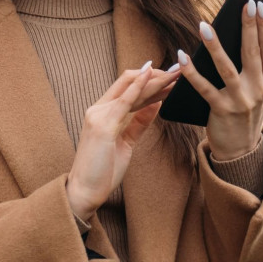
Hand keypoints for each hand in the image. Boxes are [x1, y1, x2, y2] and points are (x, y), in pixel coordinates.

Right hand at [65, 61, 180, 219]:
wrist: (85, 191)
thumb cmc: (103, 170)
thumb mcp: (125, 143)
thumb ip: (137, 122)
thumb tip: (154, 104)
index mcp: (102, 113)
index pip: (127, 88)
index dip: (149, 80)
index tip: (170, 78)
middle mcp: (98, 109)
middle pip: (128, 82)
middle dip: (155, 75)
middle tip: (178, 70)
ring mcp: (98, 115)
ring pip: (130, 87)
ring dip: (154, 79)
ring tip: (174, 73)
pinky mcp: (102, 125)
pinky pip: (124, 101)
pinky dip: (138, 86)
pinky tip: (151, 75)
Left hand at [173, 0, 262, 158]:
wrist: (241, 150)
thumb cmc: (245, 111)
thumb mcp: (257, 90)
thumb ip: (253, 67)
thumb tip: (241, 33)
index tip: (259, 4)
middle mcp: (258, 90)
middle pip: (251, 52)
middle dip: (248, 26)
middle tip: (243, 4)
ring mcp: (240, 100)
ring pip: (226, 67)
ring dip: (214, 45)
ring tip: (203, 25)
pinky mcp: (221, 110)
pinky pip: (203, 87)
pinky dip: (191, 71)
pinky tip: (182, 55)